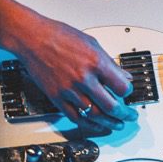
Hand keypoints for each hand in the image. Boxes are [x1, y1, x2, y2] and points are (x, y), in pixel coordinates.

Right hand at [12, 11, 137, 132]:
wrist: (33, 38)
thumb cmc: (59, 35)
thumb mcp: (92, 43)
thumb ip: (109, 62)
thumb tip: (123, 75)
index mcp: (96, 62)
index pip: (121, 87)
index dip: (128, 92)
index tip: (128, 93)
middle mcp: (84, 78)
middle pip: (110, 106)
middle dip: (124, 114)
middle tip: (129, 116)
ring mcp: (69, 90)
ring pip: (94, 115)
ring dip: (109, 123)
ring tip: (117, 124)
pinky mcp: (57, 97)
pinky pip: (75, 117)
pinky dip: (88, 125)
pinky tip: (96, 126)